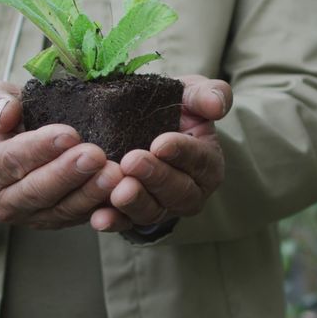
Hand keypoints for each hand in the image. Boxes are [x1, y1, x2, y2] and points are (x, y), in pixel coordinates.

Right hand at [0, 81, 123, 228]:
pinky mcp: (54, 222)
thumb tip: (7, 114)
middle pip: (37, 190)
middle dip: (68, 174)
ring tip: (114, 175)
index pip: (12, 158)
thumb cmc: (6, 123)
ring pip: (61, 209)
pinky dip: (101, 208)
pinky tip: (119, 193)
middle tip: (95, 156)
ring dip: (89, 194)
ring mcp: (30, 215)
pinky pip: (79, 219)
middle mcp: (5, 198)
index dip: (40, 148)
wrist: (5, 154)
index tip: (69, 134)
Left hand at [90, 75, 231, 231]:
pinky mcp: (136, 216)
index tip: (160, 143)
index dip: (181, 152)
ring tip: (118, 191)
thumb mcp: (192, 95)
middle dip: (155, 177)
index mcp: (208, 163)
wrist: (143, 124)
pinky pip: (126, 223)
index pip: (199, 159)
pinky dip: (113, 221)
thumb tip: (217, 105)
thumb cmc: (173, 109)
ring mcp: (163, 207)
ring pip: (153, 211)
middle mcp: (190, 191)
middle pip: (178, 190)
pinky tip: (99, 218)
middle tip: (132, 162)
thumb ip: (209, 94)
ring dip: (135, 202)